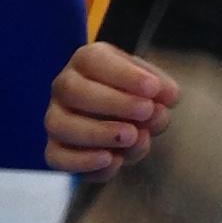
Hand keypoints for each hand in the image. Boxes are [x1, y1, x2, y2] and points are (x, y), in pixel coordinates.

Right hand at [44, 40, 177, 176]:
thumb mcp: (152, 85)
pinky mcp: (55, 150)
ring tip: (132, 137)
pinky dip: (84, 161)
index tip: (152, 88)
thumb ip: (162, 89)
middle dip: (112, 103)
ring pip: (60, 125)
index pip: (93, 60)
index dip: (123, 75)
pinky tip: (113, 160)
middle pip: (72, 90)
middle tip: (146, 112)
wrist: (121, 121)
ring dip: (98, 133)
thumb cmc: (135, 96)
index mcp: (86, 61)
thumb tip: (166, 97)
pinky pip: (57, 158)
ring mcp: (55, 119)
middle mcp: (64, 88)